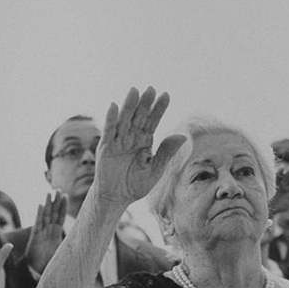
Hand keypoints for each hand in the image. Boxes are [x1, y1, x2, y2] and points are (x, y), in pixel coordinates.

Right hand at [26, 192, 66, 274]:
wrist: (35, 271)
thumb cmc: (47, 264)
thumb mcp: (62, 256)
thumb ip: (71, 251)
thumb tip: (86, 251)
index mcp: (55, 234)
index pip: (59, 217)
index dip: (62, 207)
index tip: (65, 196)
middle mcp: (48, 231)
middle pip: (52, 213)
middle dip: (55, 201)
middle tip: (58, 189)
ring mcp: (41, 233)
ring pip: (45, 215)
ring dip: (47, 204)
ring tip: (49, 193)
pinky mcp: (35, 237)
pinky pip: (37, 224)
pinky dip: (39, 215)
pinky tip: (40, 205)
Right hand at [95, 87, 182, 206]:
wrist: (116, 198)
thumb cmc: (135, 185)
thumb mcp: (155, 170)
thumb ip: (166, 153)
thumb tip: (182, 135)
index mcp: (144, 142)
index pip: (152, 121)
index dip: (158, 109)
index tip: (166, 95)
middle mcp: (131, 138)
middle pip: (138, 117)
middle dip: (144, 103)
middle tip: (151, 88)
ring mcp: (118, 142)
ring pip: (124, 120)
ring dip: (129, 106)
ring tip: (135, 91)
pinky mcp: (105, 148)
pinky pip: (109, 131)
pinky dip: (111, 119)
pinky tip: (114, 106)